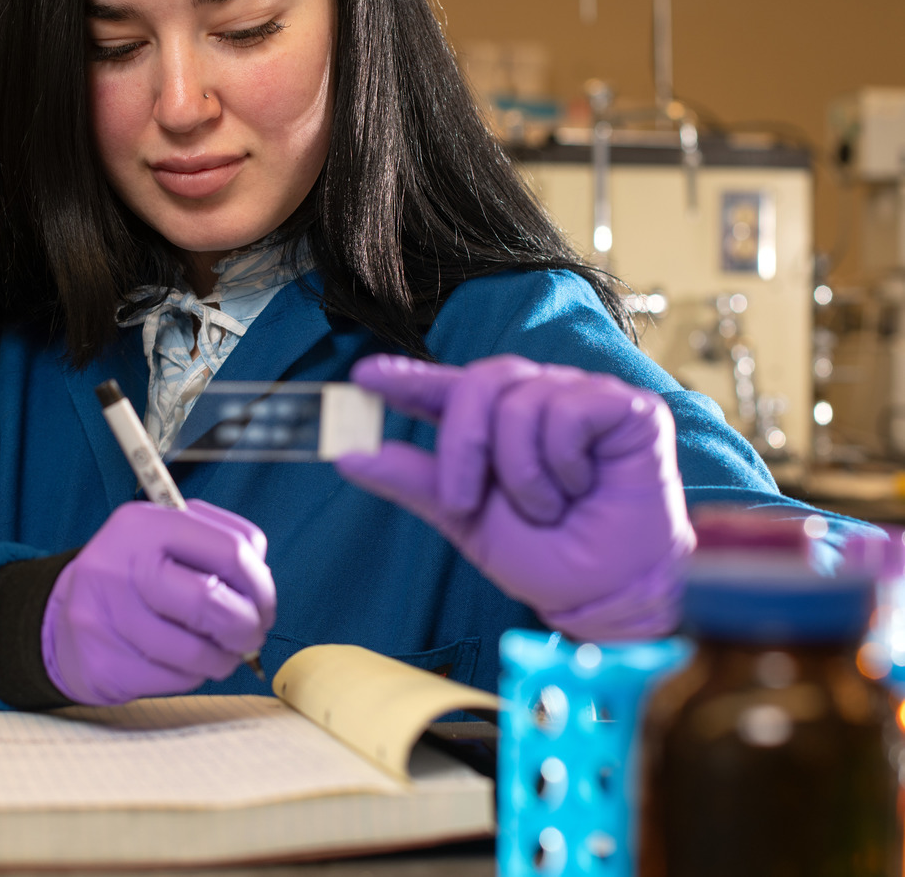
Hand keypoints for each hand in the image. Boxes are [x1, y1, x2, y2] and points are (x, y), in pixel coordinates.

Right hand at [42, 499, 275, 704]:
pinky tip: (183, 664)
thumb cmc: (133, 581)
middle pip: (211, 601)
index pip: (229, 548)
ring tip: (221, 653)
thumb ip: (215, 548)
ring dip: (223, 658)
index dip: (261, 583)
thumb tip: (261, 589)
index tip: (264, 603)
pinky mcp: (102, 663)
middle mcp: (118, 564)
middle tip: (252, 634)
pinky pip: (173, 679)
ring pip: (195, 650)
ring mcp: (104, 616)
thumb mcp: (165, 542)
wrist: (60, 620)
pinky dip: (192, 675)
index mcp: (143, 524)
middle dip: (247, 625)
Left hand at [334, 354, 694, 640]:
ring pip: (521, 401)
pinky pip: (569, 409)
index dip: (407, 378)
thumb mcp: (465, 519)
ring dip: (522, 472)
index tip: (364, 376)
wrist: (606, 595)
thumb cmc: (546, 557)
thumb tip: (348, 454)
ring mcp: (581, 397)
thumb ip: (413, 480)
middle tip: (465, 500)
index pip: (445, 389)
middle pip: (479, 383)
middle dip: (462, 445)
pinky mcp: (625, 407)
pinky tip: (581, 485)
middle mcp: (537, 400)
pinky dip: (563, 461)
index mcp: (496, 426)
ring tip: (547, 507)